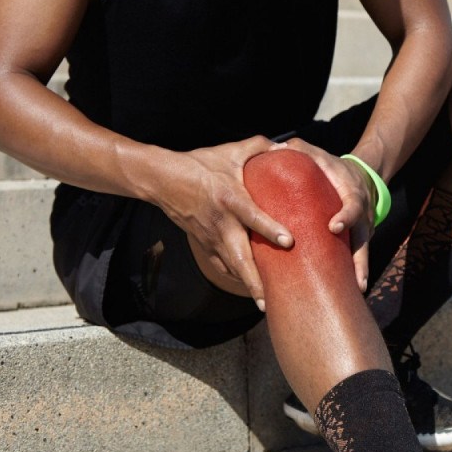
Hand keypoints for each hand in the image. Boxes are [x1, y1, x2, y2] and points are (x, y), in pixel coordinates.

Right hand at [152, 136, 291, 309]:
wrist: (163, 179)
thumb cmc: (200, 164)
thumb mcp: (230, 151)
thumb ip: (259, 147)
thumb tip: (287, 147)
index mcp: (230, 198)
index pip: (252, 216)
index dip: (270, 228)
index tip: (289, 241)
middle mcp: (221, 223)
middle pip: (239, 257)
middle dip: (255, 280)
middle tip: (271, 300)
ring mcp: (210, 237)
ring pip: (231, 267)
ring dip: (247, 286)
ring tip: (266, 304)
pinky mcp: (203, 244)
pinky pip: (221, 266)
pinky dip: (236, 278)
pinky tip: (252, 290)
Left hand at [269, 138, 376, 290]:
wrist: (361, 176)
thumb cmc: (332, 167)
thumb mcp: (320, 155)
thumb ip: (300, 150)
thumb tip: (277, 148)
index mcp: (353, 193)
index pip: (353, 204)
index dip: (346, 216)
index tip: (334, 227)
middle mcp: (363, 214)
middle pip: (364, 238)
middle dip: (360, 259)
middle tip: (356, 279)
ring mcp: (364, 229)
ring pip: (364, 252)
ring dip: (360, 272)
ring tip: (356, 292)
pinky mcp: (359, 240)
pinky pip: (356, 257)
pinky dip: (353, 274)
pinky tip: (347, 292)